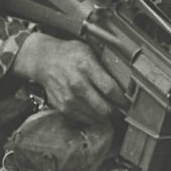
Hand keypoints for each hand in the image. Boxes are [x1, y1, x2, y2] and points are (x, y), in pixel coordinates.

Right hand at [12, 34, 126, 123]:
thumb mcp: (88, 51)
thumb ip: (103, 66)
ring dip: (105, 115)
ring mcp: (69, 98)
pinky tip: (95, 110)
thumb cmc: (67, 54)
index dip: (122, 99)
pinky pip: (84, 118)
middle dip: (116, 111)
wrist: (43, 60)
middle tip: (121, 109)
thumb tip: (122, 81)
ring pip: (96, 116)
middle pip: (104, 107)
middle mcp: (77, 84)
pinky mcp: (63, 107)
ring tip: (109, 110)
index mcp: (86, 67)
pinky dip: (92, 117)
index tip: (127, 101)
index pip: (110, 89)